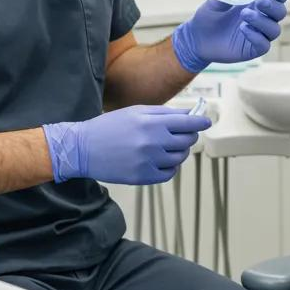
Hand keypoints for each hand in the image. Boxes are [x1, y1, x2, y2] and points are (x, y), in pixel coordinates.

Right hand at [43, 105, 210, 184]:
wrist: (83, 148)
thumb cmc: (110, 126)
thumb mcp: (136, 112)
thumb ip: (164, 113)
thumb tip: (189, 115)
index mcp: (152, 123)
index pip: (188, 124)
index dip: (200, 123)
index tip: (206, 122)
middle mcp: (153, 143)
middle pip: (187, 141)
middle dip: (189, 136)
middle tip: (182, 134)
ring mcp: (148, 162)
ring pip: (179, 158)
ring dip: (178, 151)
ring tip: (167, 146)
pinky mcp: (143, 177)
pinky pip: (169, 173)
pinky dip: (170, 167)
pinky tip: (161, 160)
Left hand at [171, 0, 288, 72]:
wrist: (196, 38)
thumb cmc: (208, 17)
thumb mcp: (216, 0)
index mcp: (256, 4)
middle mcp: (261, 19)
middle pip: (280, 13)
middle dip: (273, 6)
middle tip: (260, 2)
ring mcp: (258, 35)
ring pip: (274, 29)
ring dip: (262, 21)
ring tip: (244, 14)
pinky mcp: (252, 49)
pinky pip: (264, 45)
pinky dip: (257, 36)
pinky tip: (243, 29)